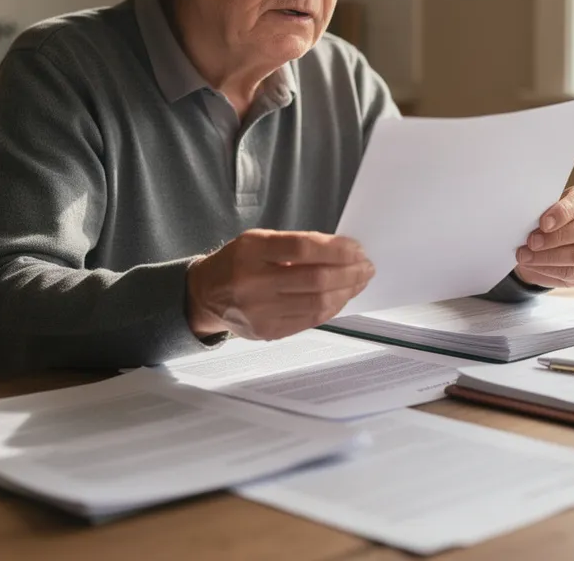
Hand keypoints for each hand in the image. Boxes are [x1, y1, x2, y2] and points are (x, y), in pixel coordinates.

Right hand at [186, 229, 374, 340]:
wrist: (206, 295)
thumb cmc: (237, 262)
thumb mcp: (257, 241)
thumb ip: (295, 245)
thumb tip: (341, 252)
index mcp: (251, 252)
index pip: (303, 249)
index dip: (336, 249)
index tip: (357, 248)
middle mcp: (253, 283)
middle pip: (315, 279)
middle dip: (350, 272)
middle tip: (367, 267)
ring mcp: (260, 312)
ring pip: (318, 303)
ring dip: (346, 291)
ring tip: (359, 281)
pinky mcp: (268, 331)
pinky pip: (310, 320)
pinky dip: (332, 307)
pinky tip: (342, 297)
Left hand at [513, 185, 573, 287]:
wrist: (550, 240)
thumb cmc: (548, 217)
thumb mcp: (545, 208)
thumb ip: (541, 210)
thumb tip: (525, 220)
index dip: (563, 212)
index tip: (543, 223)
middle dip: (557, 237)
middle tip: (532, 241)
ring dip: (548, 257)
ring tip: (525, 256)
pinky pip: (571, 272)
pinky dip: (548, 269)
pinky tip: (532, 265)